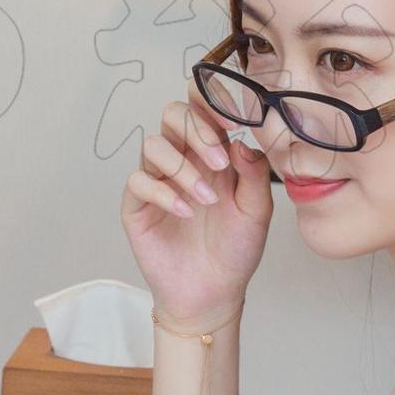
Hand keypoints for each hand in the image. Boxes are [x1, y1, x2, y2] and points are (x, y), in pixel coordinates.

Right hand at [121, 100, 271, 328]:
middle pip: (172, 115)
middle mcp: (182, 160)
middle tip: (219, 163)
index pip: (202, 108)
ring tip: (207, 200)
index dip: (211, 101)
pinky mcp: (137, 205)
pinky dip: (163, 193)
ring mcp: (157, 181)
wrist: (213, 293)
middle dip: (197, 131)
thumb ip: (255, 173)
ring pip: (153, 144)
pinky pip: (139, 181)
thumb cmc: (235, 250)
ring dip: (183, 168)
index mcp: (212, 153)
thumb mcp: (257, 211)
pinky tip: (186, 213)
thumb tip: (242, 141)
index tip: (232, 118)